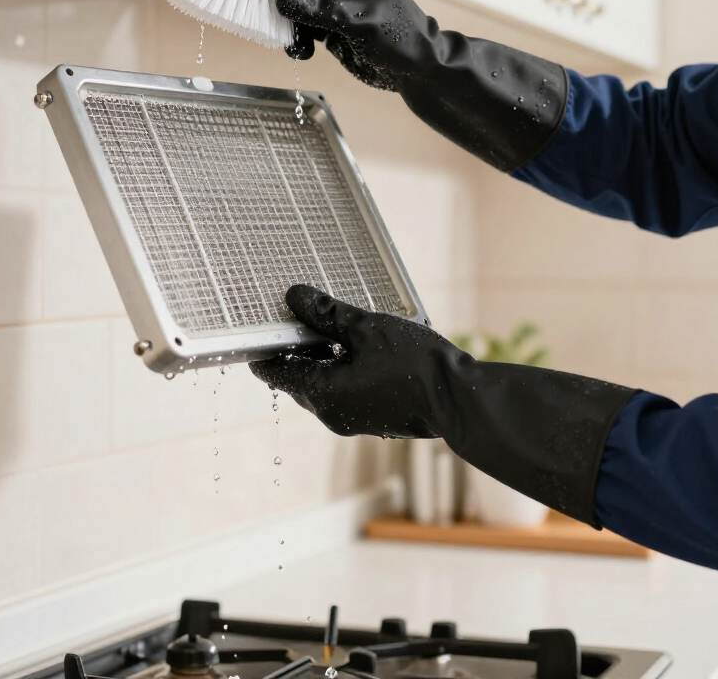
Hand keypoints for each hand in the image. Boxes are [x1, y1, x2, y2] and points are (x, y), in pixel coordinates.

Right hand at [245, 0, 431, 88]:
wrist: (419, 72)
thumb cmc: (404, 40)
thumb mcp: (364, 23)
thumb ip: (324, 10)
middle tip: (259, 13)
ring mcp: (335, 5)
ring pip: (296, 7)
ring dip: (287, 25)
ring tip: (293, 44)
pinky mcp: (331, 27)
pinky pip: (302, 27)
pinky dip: (296, 39)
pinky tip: (302, 52)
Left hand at [249, 284, 455, 438]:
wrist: (459, 400)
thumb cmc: (413, 365)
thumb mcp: (366, 328)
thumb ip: (327, 314)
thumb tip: (294, 297)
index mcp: (323, 393)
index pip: (277, 373)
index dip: (265, 351)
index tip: (258, 332)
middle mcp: (332, 413)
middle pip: (299, 379)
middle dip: (296, 350)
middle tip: (297, 317)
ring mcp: (354, 419)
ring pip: (324, 385)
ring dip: (322, 358)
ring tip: (330, 325)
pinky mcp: (374, 418)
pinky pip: (345, 391)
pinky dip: (343, 369)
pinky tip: (359, 346)